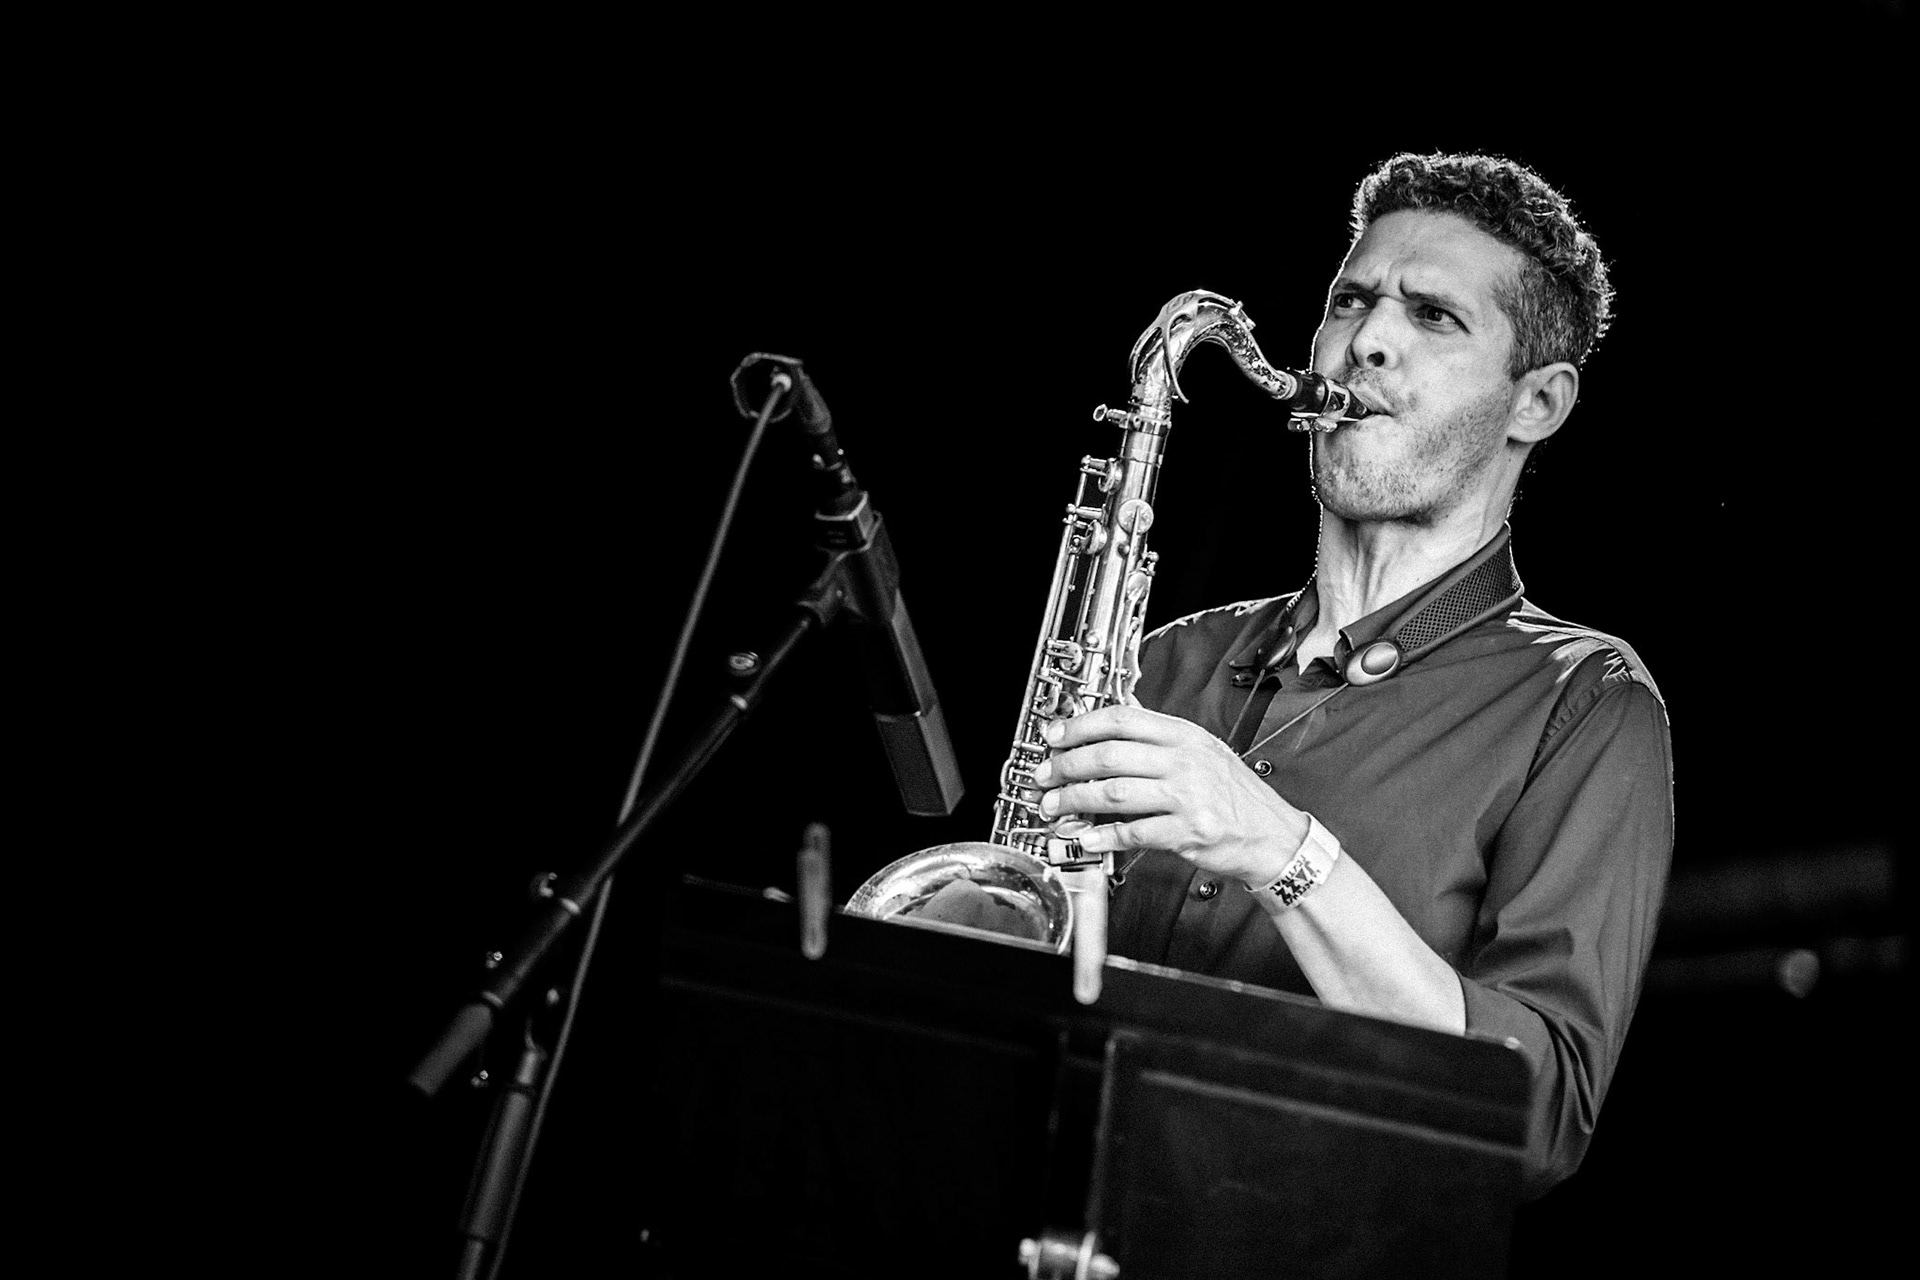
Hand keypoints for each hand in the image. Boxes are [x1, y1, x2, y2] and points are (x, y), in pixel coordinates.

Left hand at [1029, 705, 1308, 885]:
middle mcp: (1185, 761)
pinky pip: (1133, 831)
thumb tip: (1114, 719)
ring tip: (1054, 806)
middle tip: (1044, 776)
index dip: (1080, 726)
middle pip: (1110, 755)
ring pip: (1114, 792)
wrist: (1273, 836)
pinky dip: (1103, 834)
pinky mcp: (1188, 832)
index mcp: (1184, 736)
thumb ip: (1160, 737)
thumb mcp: (1203, 751)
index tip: (1054, 736)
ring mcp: (1187, 796)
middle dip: (1067, 765)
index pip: (1122, 719)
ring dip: (1074, 800)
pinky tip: (1085, 836)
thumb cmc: (1235, 795)